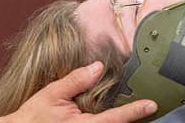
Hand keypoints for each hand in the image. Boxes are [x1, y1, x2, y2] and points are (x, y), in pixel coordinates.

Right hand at [8, 61, 156, 122]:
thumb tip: (97, 67)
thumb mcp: (52, 93)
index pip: (116, 118)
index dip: (136, 111)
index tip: (152, 105)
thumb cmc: (32, 117)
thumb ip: (76, 81)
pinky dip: (107, 122)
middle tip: (145, 107)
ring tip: (133, 111)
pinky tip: (111, 116)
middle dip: (130, 119)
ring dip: (119, 121)